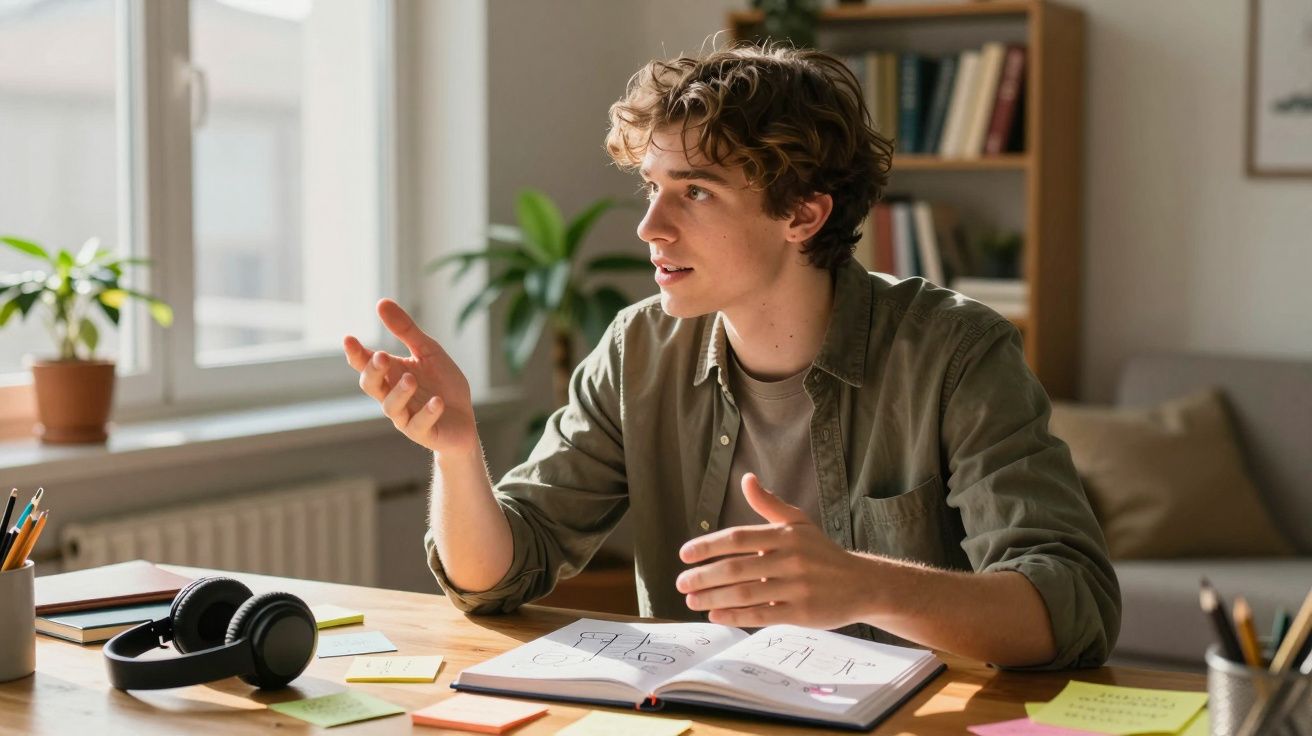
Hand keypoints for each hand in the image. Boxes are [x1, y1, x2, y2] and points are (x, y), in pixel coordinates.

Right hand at [343, 299, 477, 454]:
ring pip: (391, 407)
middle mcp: (392, 396)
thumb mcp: (427, 351)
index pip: (366, 364)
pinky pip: (420, 424)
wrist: (464, 419)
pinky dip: (427, 412)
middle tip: (381, 356)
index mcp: (391, 374)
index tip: (349, 339)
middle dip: (373, 372)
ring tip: (411, 379)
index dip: (356, 354)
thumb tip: (380, 302)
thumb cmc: (442, 384)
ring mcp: (406, 416)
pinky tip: (437, 401)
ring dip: (400, 393)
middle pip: (370, 386)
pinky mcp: (423, 432)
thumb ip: (405, 330)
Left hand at [676, 473, 869, 629]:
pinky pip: (761, 615)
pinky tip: (716, 615)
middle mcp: (790, 559)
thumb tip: (746, 479)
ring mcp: (796, 587)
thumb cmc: (823, 553)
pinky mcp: (802, 613)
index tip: (684, 555)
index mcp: (785, 535)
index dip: (707, 546)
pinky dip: (735, 616)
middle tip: (681, 583)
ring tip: (692, 601)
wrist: (863, 584)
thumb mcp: (799, 523)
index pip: (737, 538)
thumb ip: (769, 504)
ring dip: (713, 598)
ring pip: (745, 594)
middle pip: (736, 568)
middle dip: (703, 577)